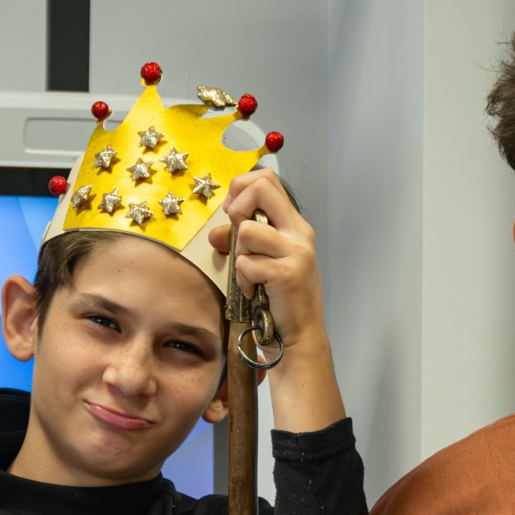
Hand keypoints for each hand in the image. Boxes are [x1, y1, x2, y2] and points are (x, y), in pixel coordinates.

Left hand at [206, 168, 326, 358]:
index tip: (233, 213)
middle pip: (261, 189)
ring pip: (247, 231)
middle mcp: (298, 233)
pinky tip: (254, 291)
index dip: (241, 189)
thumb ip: (239, 242)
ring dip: (239, 254)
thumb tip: (215, 233)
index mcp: (294, 225)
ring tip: (249, 273)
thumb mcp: (261, 262)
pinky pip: (245, 264)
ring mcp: (295, 252)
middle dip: (237, 207)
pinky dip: (242, 280)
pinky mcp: (286, 273)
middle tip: (237, 234)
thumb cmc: (281, 297)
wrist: (299, 334)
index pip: (267, 180)